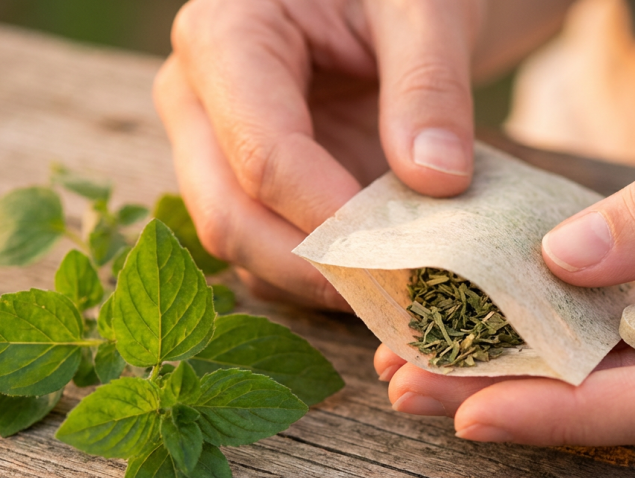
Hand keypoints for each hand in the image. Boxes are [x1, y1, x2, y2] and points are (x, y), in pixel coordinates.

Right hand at [154, 0, 483, 309]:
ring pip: (241, 246)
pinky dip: (318, 277)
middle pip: (229, 216)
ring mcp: (212, 147)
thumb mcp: (424, 9)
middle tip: (399, 293)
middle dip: (313, 269)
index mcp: (224, 35)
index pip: (263, 154)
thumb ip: (430, 85)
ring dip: (315, 283)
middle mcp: (197, 98)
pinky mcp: (242, 183)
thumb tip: (437, 181)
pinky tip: (379, 277)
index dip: (330, 217)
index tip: (402, 253)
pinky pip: (265, 251)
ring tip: (397, 289)